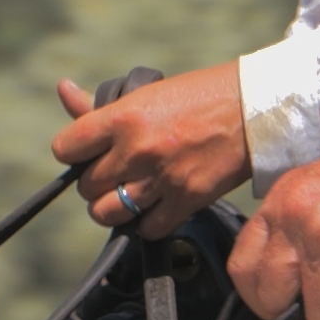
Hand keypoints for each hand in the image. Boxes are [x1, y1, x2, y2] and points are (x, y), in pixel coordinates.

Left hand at [52, 63, 251, 239]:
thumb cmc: (200, 96)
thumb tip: (64, 90)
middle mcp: (137, 149)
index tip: (86, 152)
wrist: (255, 110)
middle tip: (115, 173)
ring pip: (107, 213)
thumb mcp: (147, 93)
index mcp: (124, 117)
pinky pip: (146, 229)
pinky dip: (147, 223)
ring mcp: (161, 178)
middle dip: (97, 182)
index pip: (65, 148)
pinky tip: (156, 206)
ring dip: (114, 207)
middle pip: (86, 186)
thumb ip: (101, 106)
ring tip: (128, 195)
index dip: (73, 152)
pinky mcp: (185, 200)